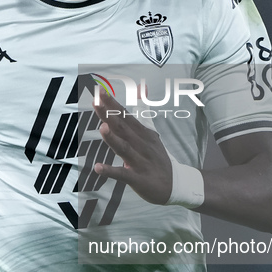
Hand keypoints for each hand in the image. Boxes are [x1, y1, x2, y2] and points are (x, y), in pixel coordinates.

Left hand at [92, 88, 171, 203]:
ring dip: (113, 139)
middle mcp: (141, 145)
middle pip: (123, 129)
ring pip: (124, 149)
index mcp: (143, 133)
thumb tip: (141, 86)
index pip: (126, 116)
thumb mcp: (151, 132)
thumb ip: (143, 110)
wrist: (175, 185)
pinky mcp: (138, 179)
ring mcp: (140, 162)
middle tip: (96, 102)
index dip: (113, 105)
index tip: (100, 92)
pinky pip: (123, 175)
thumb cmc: (157, 157)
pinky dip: (111, 171)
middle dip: (109, 116)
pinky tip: (98, 168)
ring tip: (102, 128)